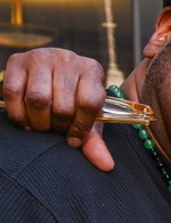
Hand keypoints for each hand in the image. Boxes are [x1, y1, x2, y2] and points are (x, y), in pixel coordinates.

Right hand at [2, 48, 113, 170]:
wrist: (50, 71)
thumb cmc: (74, 97)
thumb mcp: (89, 116)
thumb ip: (95, 140)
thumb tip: (106, 165)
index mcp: (92, 70)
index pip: (89, 103)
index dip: (80, 126)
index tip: (74, 138)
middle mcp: (67, 59)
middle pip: (62, 105)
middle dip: (58, 127)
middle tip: (56, 131)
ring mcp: (41, 57)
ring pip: (37, 99)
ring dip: (38, 122)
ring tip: (42, 127)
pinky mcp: (17, 61)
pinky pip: (13, 92)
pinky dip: (18, 113)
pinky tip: (26, 121)